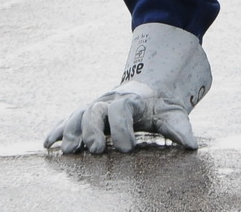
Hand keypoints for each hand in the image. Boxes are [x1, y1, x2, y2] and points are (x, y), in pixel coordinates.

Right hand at [44, 24, 210, 155]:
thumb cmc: (161, 106)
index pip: (122, 110)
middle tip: (97, 150)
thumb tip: (192, 145)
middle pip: (95, 111)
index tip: (128, 149)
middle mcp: (109, 100)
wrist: (149, 89)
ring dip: (72, 132)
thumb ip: (179, 129)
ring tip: (70, 152)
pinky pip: (69, 120)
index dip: (123, 128)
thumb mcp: (173, 114)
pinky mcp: (87, 113)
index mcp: (130, 100)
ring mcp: (96, 105)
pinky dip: (58, 130)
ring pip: (79, 114)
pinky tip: (48, 143)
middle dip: (93, 130)